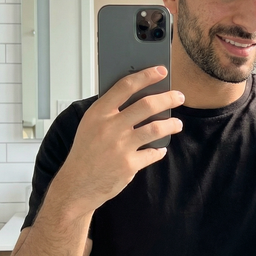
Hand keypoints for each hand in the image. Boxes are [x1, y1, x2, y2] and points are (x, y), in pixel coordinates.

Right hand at [51, 66, 184, 216]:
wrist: (76, 185)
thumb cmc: (85, 152)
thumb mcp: (90, 125)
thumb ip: (111, 111)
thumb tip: (140, 96)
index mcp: (98, 113)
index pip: (125, 86)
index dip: (146, 76)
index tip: (161, 71)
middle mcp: (110, 127)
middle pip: (147, 105)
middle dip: (168, 98)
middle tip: (179, 96)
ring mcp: (120, 147)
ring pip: (156, 128)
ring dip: (172, 124)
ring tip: (177, 123)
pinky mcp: (129, 165)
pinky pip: (153, 153)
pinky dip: (159, 150)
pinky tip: (160, 148)